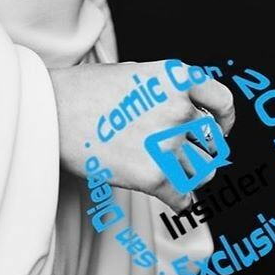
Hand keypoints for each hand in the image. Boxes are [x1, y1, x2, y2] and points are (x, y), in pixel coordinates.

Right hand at [49, 59, 235, 213]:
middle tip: (180, 155)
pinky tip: (166, 196)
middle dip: (200, 150)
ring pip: (202, 172)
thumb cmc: (83, 92)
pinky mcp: (155, 175)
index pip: (222, 102)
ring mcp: (169, 142)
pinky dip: (178, 201)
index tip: (218, 130)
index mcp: (174, 78)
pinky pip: (184, 198)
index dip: (224, 120)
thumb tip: (186, 112)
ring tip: (169, 173)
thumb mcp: (132, 74)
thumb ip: (164, 90)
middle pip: (212, 142)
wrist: (50, 112)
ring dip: (189, 175)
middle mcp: (178, 108)